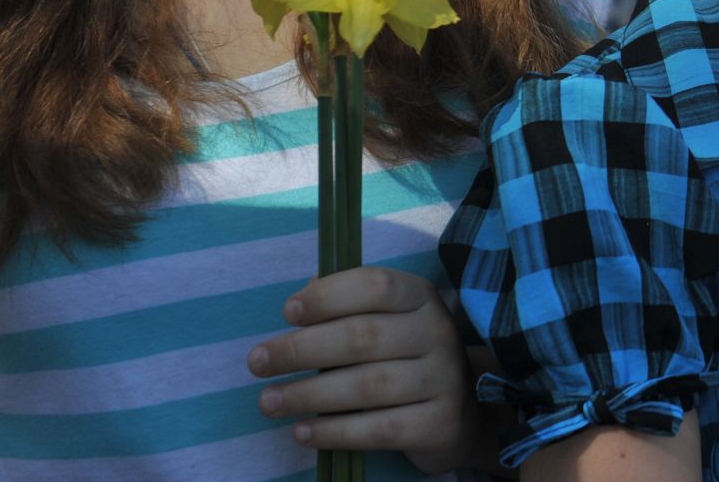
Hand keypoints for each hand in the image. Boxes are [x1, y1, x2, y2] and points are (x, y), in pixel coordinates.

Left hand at [248, 266, 474, 473]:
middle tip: (257, 362)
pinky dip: (335, 432)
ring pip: (367, 386)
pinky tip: (302, 431)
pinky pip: (379, 429)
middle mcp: (438, 333)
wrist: (460, 413)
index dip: (329, 296)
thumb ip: (347, 307)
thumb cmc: (405, 358)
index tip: (287, 312)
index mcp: (421, 298)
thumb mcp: (386, 323)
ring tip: (269, 401)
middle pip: (363, 336)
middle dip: (302, 349)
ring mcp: (444, 380)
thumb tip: (301, 296)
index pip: (376, 285)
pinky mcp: (440, 424)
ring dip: (308, 394)